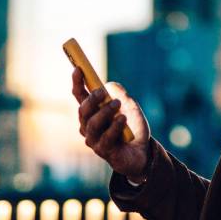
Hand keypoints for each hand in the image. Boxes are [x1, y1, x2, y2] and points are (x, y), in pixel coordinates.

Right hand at [72, 67, 150, 181]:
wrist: (142, 151)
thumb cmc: (132, 128)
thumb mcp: (129, 106)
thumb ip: (119, 94)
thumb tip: (109, 85)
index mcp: (92, 112)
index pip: (80, 96)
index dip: (78, 82)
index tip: (78, 68)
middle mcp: (88, 126)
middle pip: (83, 110)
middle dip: (91, 99)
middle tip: (103, 92)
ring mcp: (94, 139)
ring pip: (92, 124)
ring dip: (104, 112)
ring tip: (117, 104)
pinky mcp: (104, 151)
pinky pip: (105, 138)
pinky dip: (114, 126)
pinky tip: (123, 119)